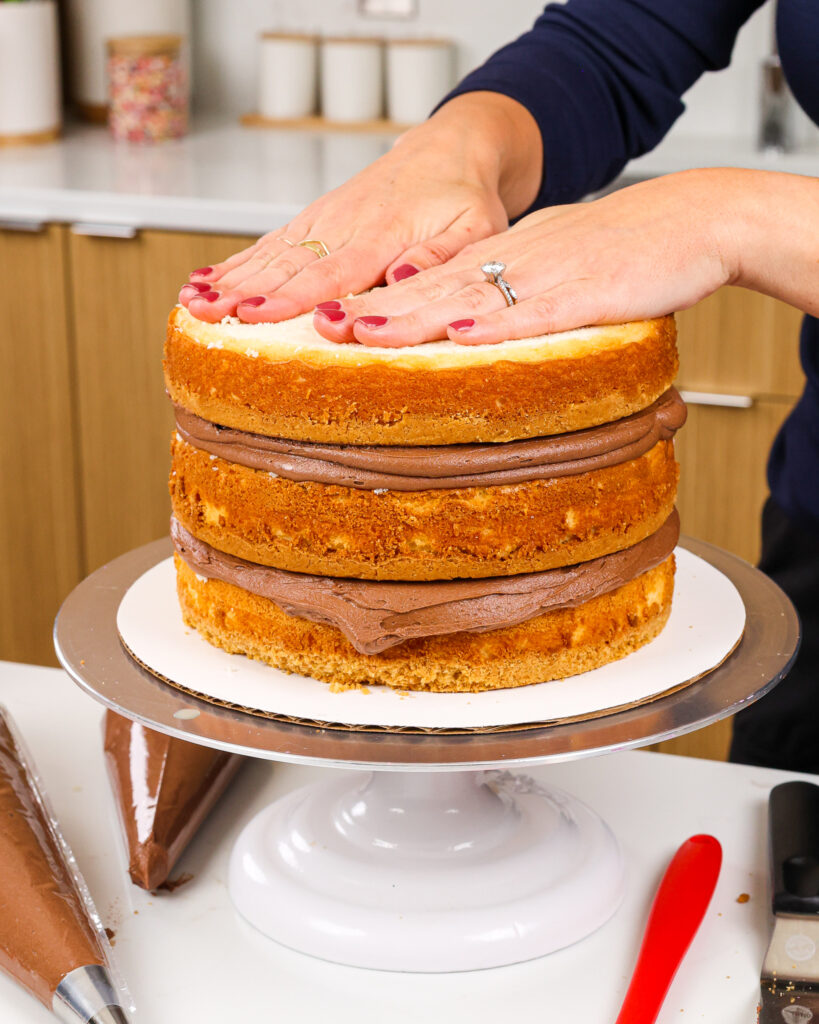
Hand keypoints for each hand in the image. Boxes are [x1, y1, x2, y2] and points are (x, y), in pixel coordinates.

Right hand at [179, 93, 541, 323]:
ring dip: (228, 279)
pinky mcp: (313, 222)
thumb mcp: (474, 228)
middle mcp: (344, 225)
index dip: (293, 296)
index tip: (258, 313)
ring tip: (191, 301)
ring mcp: (323, 221)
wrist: (449, 148)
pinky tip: (204, 281)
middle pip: (288, 264)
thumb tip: (402, 276)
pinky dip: (235, 263)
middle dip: (243, 291)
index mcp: (383, 233)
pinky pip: (269, 244)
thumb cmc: (465, 197)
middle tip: (205, 313)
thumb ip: (440, 254)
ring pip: (269, 254)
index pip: (333, 270)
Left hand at [313, 169, 741, 346]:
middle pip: (434, 288)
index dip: (380, 300)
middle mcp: (515, 261)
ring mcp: (548, 274)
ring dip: (415, 316)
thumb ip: (513, 295)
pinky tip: (461, 334)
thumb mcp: (555, 264)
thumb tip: (471, 328)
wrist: (695, 220)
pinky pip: (536, 310)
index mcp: (506, 257)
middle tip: (320, 325)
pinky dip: (497, 323)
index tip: (332, 318)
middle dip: (376, 309)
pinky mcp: (587, 291)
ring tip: (364, 331)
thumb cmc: (628, 249)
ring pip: (470, 297)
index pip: (430, 281)